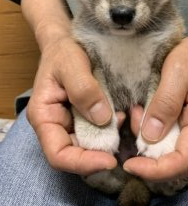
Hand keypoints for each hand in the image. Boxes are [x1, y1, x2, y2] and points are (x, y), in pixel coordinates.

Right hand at [27, 36, 117, 174]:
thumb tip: (102, 118)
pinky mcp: (86, 116)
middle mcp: (57, 125)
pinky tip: (123, 115)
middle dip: (100, 153)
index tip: (110, 160)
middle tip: (123, 142)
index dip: (83, 163)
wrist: (68, 42)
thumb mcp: (71, 64)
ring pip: (90, 144)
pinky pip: (100, 130)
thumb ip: (83, 89)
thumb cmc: (63, 51)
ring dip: (109, 140)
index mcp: (45, 117)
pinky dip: (112, 128)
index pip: (58, 155)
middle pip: (76, 154)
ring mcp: (72, 122)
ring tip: (124, 120)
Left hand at [125, 33, 187, 180]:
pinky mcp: (187, 124)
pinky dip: (150, 129)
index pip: (184, 161)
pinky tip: (142, 111)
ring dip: (146, 137)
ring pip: (168, 149)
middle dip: (146, 149)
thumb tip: (150, 137)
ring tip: (135, 110)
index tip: (130, 165)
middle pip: (174, 159)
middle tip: (130, 118)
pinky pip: (167, 136)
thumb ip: (165, 103)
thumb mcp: (178, 71)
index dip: (157, 170)